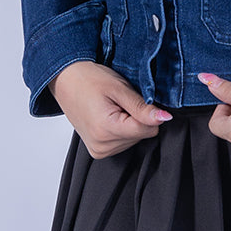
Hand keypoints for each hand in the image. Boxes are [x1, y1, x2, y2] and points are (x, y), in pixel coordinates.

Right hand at [50, 60, 171, 158]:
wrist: (65, 79)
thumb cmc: (89, 79)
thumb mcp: (119, 89)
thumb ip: (142, 108)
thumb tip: (165, 118)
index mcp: (107, 129)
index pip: (148, 129)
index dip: (149, 112)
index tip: (138, 99)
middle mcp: (102, 146)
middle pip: (142, 135)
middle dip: (137, 117)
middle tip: (120, 102)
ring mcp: (98, 151)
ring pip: (134, 140)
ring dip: (129, 123)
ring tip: (112, 107)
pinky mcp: (97, 151)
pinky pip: (123, 143)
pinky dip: (121, 130)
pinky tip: (108, 116)